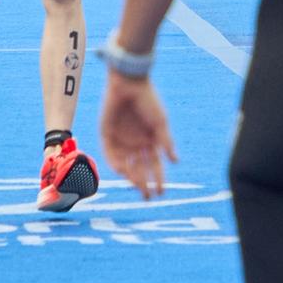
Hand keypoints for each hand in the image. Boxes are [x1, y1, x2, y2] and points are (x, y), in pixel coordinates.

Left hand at [99, 73, 176, 198]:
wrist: (128, 83)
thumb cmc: (148, 101)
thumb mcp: (160, 123)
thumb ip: (166, 142)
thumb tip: (176, 161)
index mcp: (150, 140)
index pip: (155, 165)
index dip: (158, 179)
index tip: (162, 193)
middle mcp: (136, 143)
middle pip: (140, 168)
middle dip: (144, 183)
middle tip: (148, 198)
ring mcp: (121, 140)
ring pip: (126, 165)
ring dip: (132, 177)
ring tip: (138, 188)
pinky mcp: (107, 134)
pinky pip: (111, 154)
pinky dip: (116, 163)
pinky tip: (123, 172)